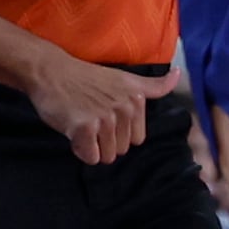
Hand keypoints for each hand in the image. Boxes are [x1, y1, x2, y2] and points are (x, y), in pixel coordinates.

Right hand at [27, 49, 159, 166]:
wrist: (51, 71)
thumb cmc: (85, 77)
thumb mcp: (124, 78)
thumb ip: (153, 85)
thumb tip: (178, 75)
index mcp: (137, 98)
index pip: (137, 139)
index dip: (118, 133)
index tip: (104, 114)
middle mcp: (125, 108)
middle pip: (122, 150)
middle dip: (105, 141)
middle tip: (90, 118)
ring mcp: (105, 118)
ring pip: (107, 156)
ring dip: (92, 146)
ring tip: (81, 122)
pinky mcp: (85, 128)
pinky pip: (91, 157)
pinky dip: (80, 149)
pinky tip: (73, 130)